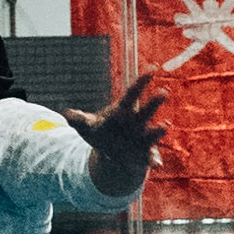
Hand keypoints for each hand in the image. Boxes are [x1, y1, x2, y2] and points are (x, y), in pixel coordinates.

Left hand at [75, 71, 168, 194]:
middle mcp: (137, 123)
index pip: (133, 93)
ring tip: (166, 125)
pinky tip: (158, 166)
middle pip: (146, 111)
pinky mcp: (146, 155)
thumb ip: (79, 120)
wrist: (113, 155)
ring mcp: (143, 138)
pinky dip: (155, 162)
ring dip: (159, 130)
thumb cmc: (102, 134)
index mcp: (123, 111)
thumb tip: (67, 115)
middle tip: (164, 92)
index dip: (142, 81)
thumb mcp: (87, 127)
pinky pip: (152, 158)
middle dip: (155, 102)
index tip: (153, 67)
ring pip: (153, 133)